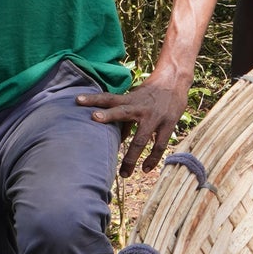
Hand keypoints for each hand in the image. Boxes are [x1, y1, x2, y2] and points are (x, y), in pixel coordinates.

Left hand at [75, 70, 189, 175]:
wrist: (175, 79)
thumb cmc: (150, 92)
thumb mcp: (135, 100)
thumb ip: (125, 119)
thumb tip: (116, 141)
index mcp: (130, 100)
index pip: (108, 98)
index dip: (93, 99)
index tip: (78, 100)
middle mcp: (140, 107)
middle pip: (122, 113)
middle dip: (108, 117)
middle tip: (93, 119)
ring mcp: (155, 117)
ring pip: (141, 139)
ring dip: (132, 157)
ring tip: (124, 174)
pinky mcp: (169, 124)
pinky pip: (159, 145)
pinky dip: (153, 158)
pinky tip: (146, 169)